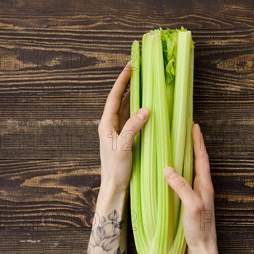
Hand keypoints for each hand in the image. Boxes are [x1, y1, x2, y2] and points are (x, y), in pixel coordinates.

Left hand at [98, 64, 149, 192]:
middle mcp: (111, 125)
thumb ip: (133, 126)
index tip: (130, 67)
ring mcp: (118, 132)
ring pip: (126, 108)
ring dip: (134, 96)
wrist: (114, 186)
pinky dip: (139, 110)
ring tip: (144, 84)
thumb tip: (145, 109)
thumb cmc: (115, 169)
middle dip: (128, 84)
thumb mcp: (123, 146)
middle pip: (119, 99)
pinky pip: (132, 119)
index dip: (122, 81)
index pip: (114, 97)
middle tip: (138, 71)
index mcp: (106, 124)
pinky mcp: (125, 138)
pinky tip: (147, 107)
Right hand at [164, 123, 216, 253]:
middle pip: (198, 160)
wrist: (202, 247)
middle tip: (187, 130)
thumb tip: (168, 168)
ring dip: (188, 156)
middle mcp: (203, 187)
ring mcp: (198, 194)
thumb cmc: (199, 228)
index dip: (198, 142)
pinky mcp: (191, 202)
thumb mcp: (191, 205)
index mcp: (205, 185)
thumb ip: (181, 187)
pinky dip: (181, 171)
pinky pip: (186, 180)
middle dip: (194, 145)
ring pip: (192, 170)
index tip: (194, 126)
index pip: (201, 158)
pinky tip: (173, 172)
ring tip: (179, 145)